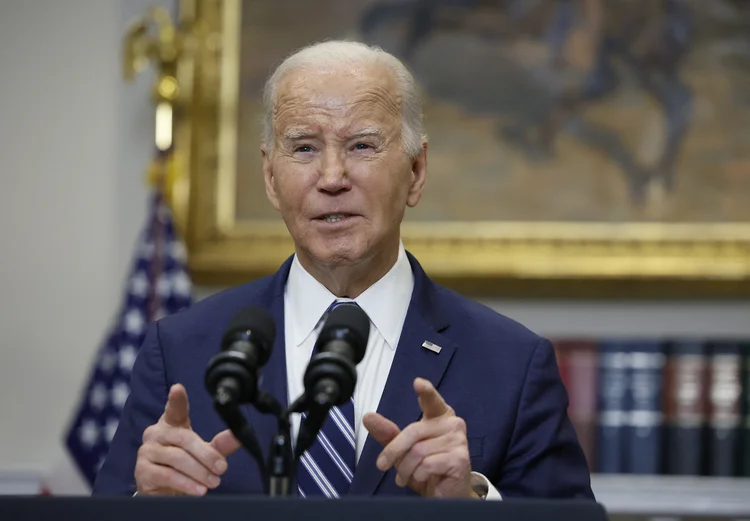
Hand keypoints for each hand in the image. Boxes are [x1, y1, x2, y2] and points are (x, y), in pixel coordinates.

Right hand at [134, 384, 240, 494]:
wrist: (161, 490)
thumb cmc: (183, 465)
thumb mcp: (203, 453)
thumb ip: (219, 445)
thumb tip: (239, 436)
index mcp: (171, 424)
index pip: (174, 410)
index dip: (176, 400)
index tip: (178, 388)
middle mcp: (155, 433)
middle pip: (184, 439)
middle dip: (206, 455)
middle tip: (222, 467)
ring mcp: (146, 451)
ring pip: (177, 459)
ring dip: (199, 472)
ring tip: (214, 482)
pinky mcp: (142, 471)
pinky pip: (167, 476)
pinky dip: (186, 484)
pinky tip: (198, 490)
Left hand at [362, 378, 475, 498]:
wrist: (445, 496)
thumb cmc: (426, 469)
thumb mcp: (403, 451)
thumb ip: (388, 434)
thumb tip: (368, 417)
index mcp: (440, 416)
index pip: (432, 400)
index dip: (426, 391)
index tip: (418, 383)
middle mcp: (453, 424)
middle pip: (413, 431)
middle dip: (394, 450)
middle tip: (382, 465)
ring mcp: (459, 440)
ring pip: (418, 451)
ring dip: (405, 468)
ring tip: (405, 477)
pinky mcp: (460, 459)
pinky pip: (427, 464)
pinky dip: (418, 475)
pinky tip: (421, 478)